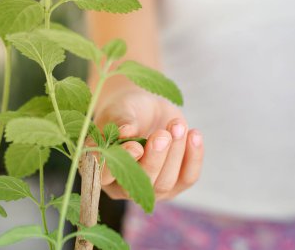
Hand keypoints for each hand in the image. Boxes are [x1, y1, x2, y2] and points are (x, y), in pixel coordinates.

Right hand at [94, 85, 203, 200]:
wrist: (145, 108)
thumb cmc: (125, 109)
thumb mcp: (119, 109)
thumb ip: (120, 121)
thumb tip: (125, 133)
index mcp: (100, 166)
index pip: (106, 175)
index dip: (122, 164)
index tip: (135, 146)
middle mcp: (122, 184)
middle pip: (141, 183)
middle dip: (155, 159)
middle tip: (162, 134)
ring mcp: (150, 187)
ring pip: (165, 183)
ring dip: (175, 154)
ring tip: (177, 126)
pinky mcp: (174, 182)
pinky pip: (187, 178)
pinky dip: (194, 157)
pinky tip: (194, 134)